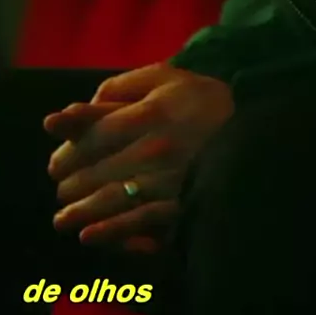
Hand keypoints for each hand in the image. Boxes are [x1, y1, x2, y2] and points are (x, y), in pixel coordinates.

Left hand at [44, 65, 233, 245]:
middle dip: (70, 183)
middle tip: (61, 190)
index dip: (67, 150)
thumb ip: (119, 87)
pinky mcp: (181, 205)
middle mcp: (154, 146)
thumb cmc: (205, 102)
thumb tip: (77, 107)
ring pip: (110, 198)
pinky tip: (87, 236)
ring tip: (61, 220)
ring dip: (79, 211)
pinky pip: (139, 221)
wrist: (259, 134)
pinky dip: (110, 231)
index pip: (92, 133)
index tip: (56, 165)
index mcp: (149, 112)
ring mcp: (167, 179)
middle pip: (96, 169)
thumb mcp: (166, 78)